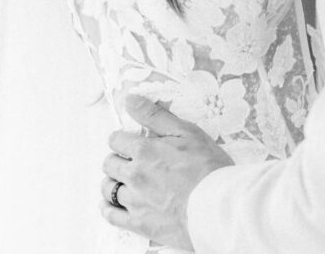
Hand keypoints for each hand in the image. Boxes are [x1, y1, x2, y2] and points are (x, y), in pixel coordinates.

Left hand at [100, 95, 233, 249]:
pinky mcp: (139, 223)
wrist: (217, 207)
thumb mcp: (186, 132)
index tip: (128, 142)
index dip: (121, 139)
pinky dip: (107, 208)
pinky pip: (111, 215)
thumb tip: (131, 100)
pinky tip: (112, 204)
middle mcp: (135, 175)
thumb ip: (155, 115)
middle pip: (109, 163)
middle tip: (128, 161)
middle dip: (116, 159)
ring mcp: (135, 201)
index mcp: (145, 150)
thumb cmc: (207, 168)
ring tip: (122, 181)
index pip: (116, 140)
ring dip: (112, 181)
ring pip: (108, 188)